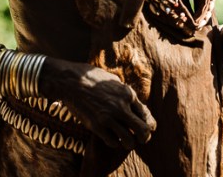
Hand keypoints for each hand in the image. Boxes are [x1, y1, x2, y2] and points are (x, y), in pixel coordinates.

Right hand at [41, 58, 155, 149]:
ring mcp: (109, 117)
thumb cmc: (93, 78)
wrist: (72, 81)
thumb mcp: (114, 81)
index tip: (149, 129)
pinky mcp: (96, 126)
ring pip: (129, 141)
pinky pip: (112, 142)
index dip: (150, 125)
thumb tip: (135, 102)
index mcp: (128, 94)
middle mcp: (121, 107)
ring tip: (126, 141)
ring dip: (129, 143)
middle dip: (144, 137)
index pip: (146, 115)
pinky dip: (115, 143)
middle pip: (143, 130)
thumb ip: (125, 92)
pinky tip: (112, 138)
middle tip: (140, 139)